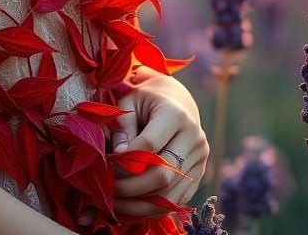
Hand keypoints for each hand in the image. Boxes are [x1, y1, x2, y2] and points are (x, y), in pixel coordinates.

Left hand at [105, 73, 208, 219]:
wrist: (176, 101)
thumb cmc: (146, 100)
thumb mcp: (129, 102)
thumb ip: (123, 126)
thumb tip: (118, 156)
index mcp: (175, 114)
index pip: (150, 144)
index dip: (126, 160)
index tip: (106, 166)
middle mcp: (194, 137)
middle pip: (164, 175)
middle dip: (132, 187)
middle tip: (108, 189)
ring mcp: (201, 159)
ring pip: (171, 194)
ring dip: (140, 205)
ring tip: (115, 204)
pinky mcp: (200, 174)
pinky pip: (177, 200)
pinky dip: (153, 208)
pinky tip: (131, 207)